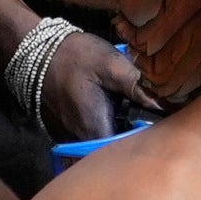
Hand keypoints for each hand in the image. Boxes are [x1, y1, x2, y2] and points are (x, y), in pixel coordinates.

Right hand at [26, 23, 149, 144]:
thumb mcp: (111, 64)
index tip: (158, 120)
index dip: (146, 136)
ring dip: (118, 128)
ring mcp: (69, 136)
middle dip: (133, 132)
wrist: (37, 51)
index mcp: (95, 129)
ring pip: (102, 141)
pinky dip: (103, 123)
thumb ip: (137, 86)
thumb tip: (164, 104)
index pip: (128, 148)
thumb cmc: (75, 56)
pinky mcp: (64, 129)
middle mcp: (80, 140)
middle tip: (145, 109)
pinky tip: (110, 105)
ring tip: (128, 105)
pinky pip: (89, 134)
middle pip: (115, 148)